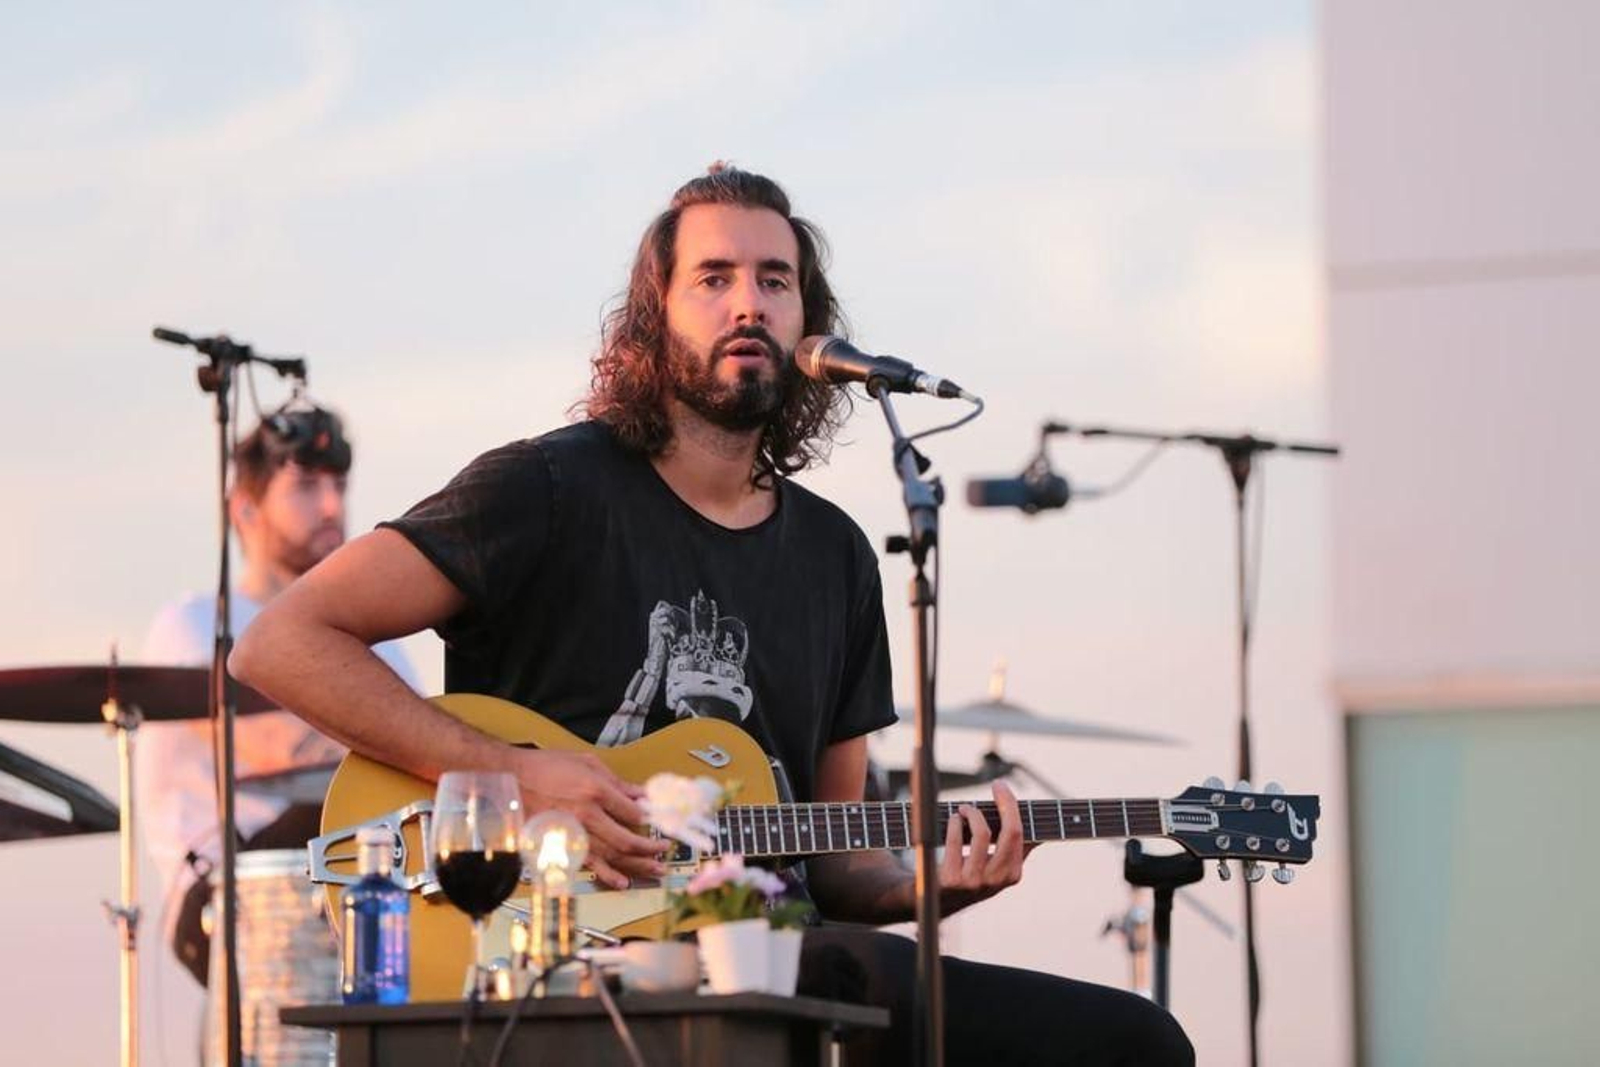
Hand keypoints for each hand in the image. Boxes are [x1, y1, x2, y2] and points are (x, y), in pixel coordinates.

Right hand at [515, 749, 667, 888]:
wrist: (510, 780)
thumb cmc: (544, 768)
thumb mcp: (585, 763)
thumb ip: (615, 781)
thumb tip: (640, 794)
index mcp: (595, 790)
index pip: (633, 812)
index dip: (651, 820)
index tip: (659, 823)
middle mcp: (586, 815)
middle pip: (627, 840)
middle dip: (650, 848)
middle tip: (664, 851)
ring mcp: (573, 834)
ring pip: (612, 857)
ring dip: (637, 866)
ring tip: (655, 871)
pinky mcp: (560, 846)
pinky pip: (589, 867)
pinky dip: (607, 876)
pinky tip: (622, 881)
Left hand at [938, 781, 1029, 909]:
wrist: (937, 900)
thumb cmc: (971, 874)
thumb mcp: (997, 866)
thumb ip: (1015, 848)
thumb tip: (1040, 829)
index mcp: (1012, 874)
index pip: (1020, 833)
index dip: (1012, 805)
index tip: (1002, 787)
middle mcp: (996, 880)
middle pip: (1010, 832)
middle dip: (1005, 802)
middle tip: (997, 785)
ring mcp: (974, 882)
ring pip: (982, 834)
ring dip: (972, 812)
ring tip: (965, 808)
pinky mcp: (951, 880)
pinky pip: (956, 841)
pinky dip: (955, 822)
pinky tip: (954, 819)